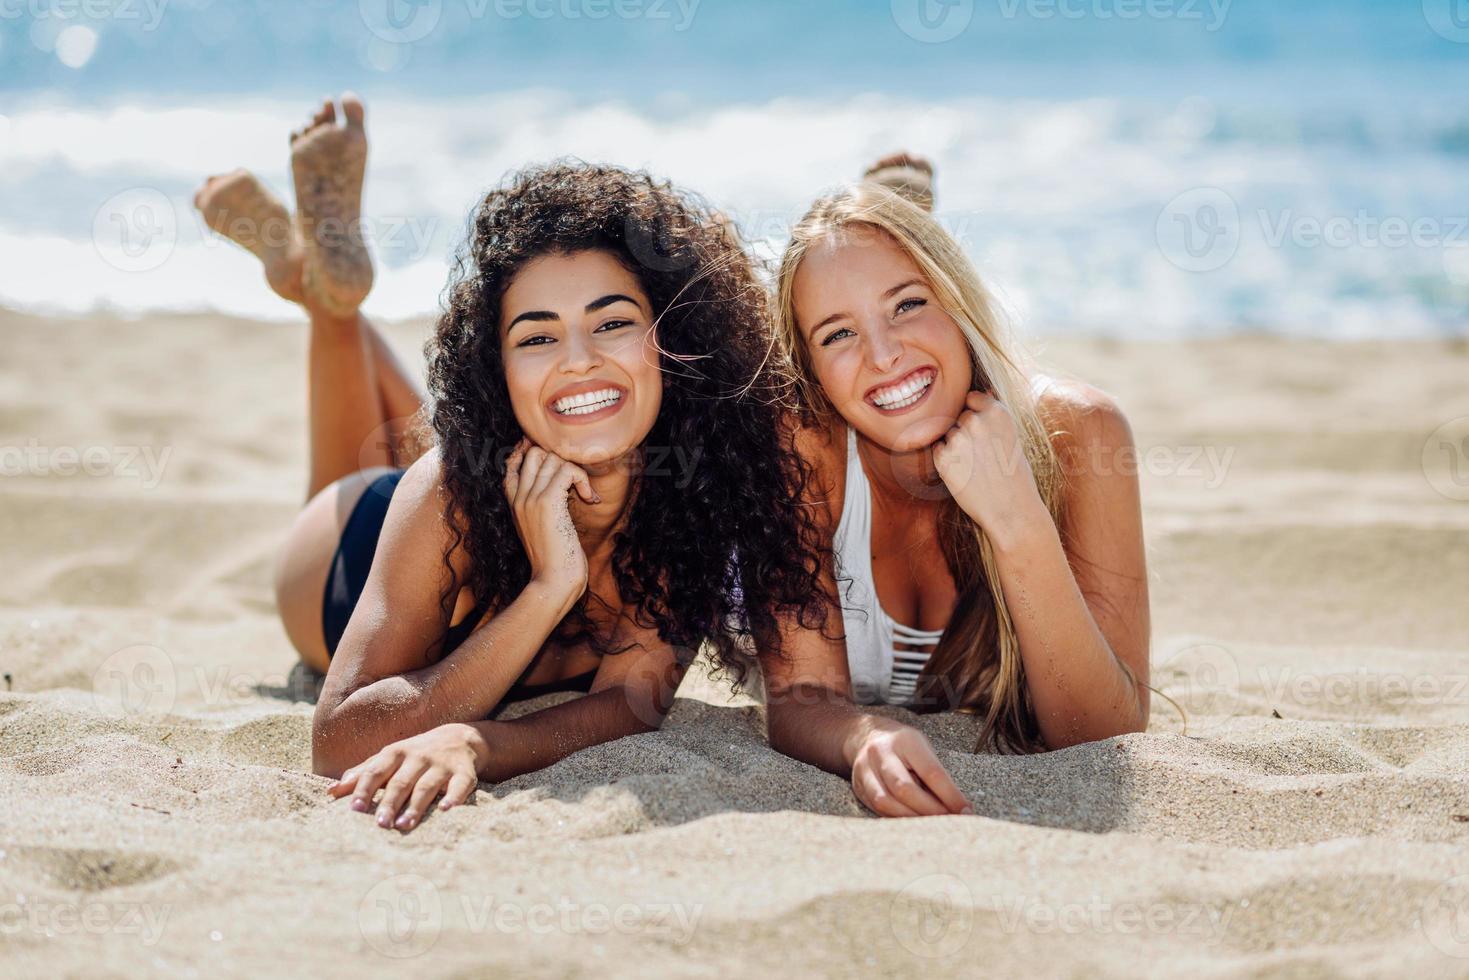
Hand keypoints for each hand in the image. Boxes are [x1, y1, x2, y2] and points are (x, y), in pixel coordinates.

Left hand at [327, 723, 486, 830]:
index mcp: (396, 753)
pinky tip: (447, 810)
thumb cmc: (415, 754)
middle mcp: (418, 757)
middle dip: (390, 803)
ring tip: (404, 825)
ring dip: (416, 806)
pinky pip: (460, 786)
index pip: (376, 770)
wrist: (461, 737)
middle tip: (380, 824)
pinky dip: (454, 798)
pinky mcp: (464, 773)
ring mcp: (441, 765)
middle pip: (400, 781)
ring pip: (426, 786)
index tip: (354, 809)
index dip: (365, 789)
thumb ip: (362, 774)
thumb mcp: (389, 758)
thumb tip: (330, 792)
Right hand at [503, 439, 597, 599]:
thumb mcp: (542, 530)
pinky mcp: (547, 502)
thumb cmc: (554, 560)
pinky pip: (567, 470)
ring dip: (575, 471)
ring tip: (585, 494)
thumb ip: (543, 508)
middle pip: (534, 453)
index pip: (513, 464)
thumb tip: (561, 488)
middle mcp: (519, 497)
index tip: (556, 459)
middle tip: (575, 481)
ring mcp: (531, 498)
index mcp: (514, 504)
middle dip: (560, 460)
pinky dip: (583, 479)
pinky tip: (589, 498)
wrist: (552, 582)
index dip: (533, 454)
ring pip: (552, 458)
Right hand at [850, 721, 971, 817]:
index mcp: (906, 741)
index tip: (965, 810)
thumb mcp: (922, 748)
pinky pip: (877, 808)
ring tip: (930, 826)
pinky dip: (897, 818)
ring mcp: (865, 769)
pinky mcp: (858, 786)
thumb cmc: (903, 745)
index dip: (950, 794)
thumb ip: (935, 774)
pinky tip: (911, 823)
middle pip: (905, 788)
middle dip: (929, 810)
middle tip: (948, 821)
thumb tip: (957, 807)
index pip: (931, 771)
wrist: (865, 736)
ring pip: (886, 801)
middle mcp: (882, 753)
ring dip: (911, 818)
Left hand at [932, 390, 1046, 544]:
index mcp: (997, 412)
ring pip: (948, 433)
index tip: (982, 429)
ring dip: (955, 446)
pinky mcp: (943, 457)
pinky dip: (946, 459)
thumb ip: (994, 416)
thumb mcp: (1013, 437)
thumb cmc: (1016, 475)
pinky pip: (938, 449)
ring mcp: (957, 438)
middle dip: (966, 431)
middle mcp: (975, 421)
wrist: (1011, 509)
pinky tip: (965, 473)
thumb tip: (982, 394)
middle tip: (982, 455)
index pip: (971, 397)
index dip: (975, 412)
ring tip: (976, 466)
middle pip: (959, 417)